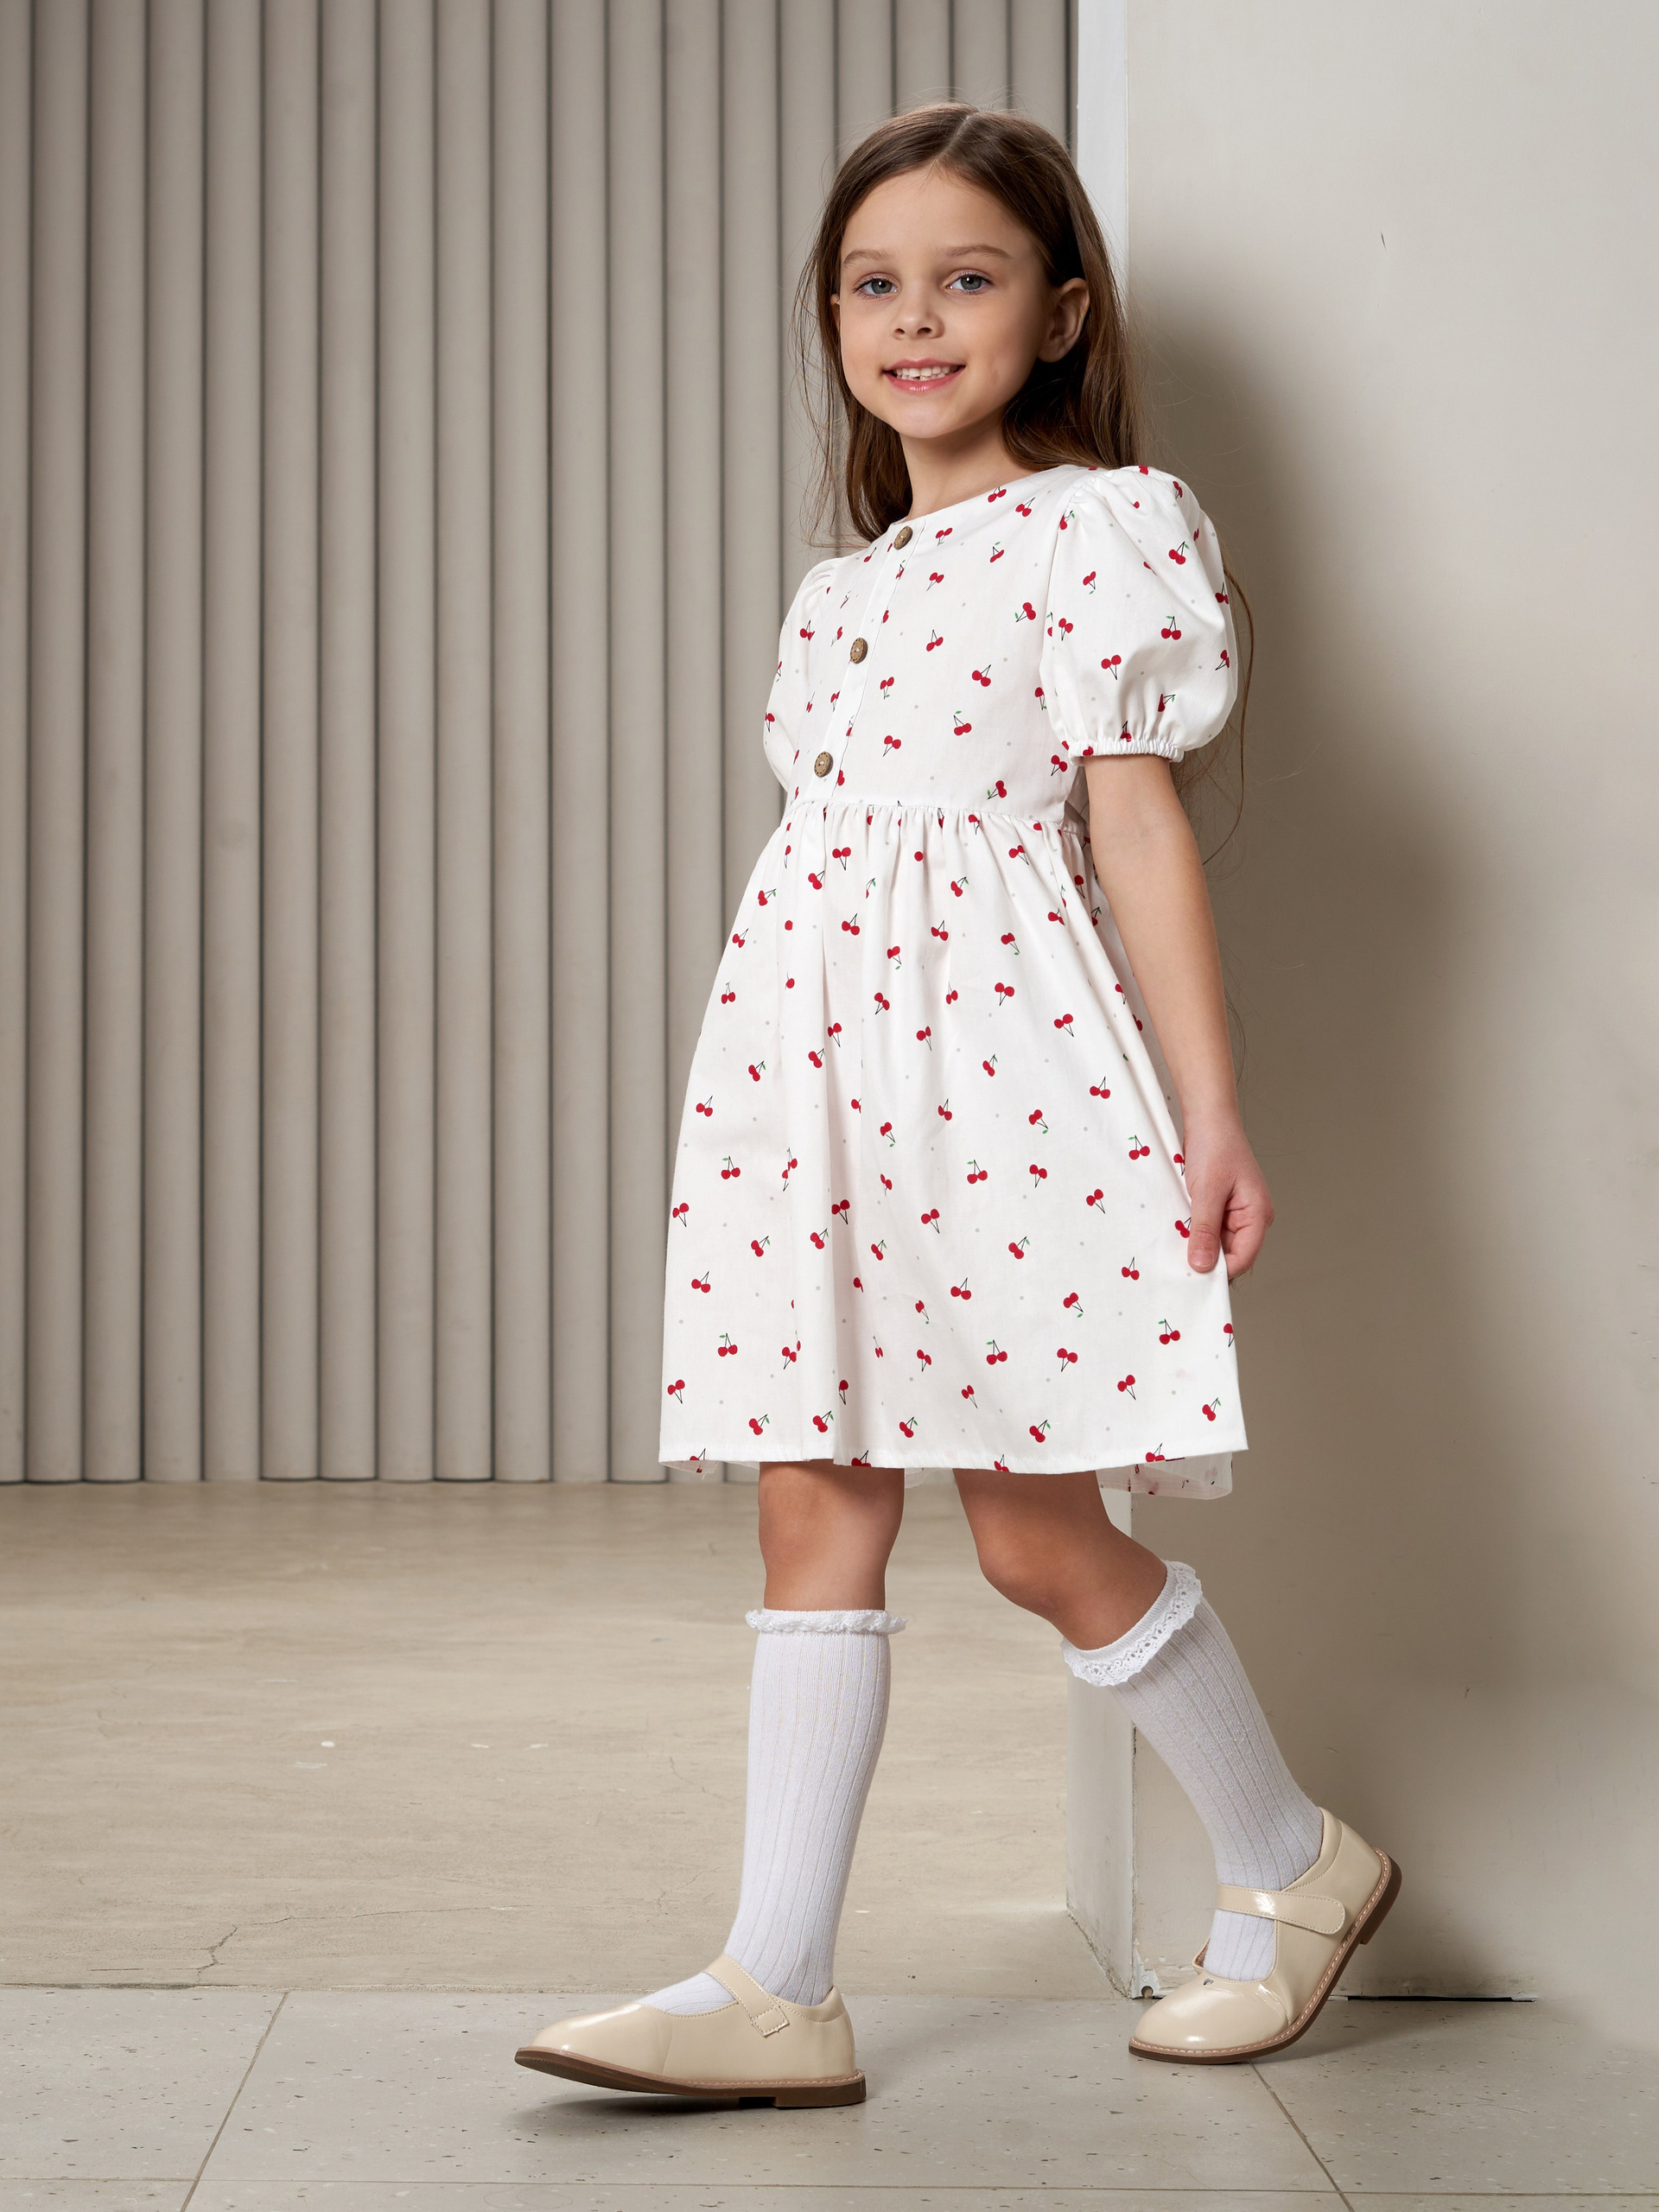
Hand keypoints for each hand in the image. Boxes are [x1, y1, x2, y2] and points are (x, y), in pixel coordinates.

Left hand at [1182, 1119, 1273, 1278]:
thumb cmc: (1214, 1147)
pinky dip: (1192, 1230)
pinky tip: (1177, 1226)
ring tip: (1176, 1238)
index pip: (1242, 1258)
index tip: (1191, 1276)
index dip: (1219, 1270)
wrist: (1207, 1118)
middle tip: (1177, 1260)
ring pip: (1215, 1243)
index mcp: (1258, 1215)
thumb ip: (1204, 1230)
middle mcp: (1251, 1218)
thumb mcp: (1206, 1191)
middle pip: (1229, 1254)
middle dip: (1206, 1257)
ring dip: (1196, 1242)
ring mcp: (1235, 1213)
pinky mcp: (1220, 1207)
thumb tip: (1202, 1266)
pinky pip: (1207, 1228)